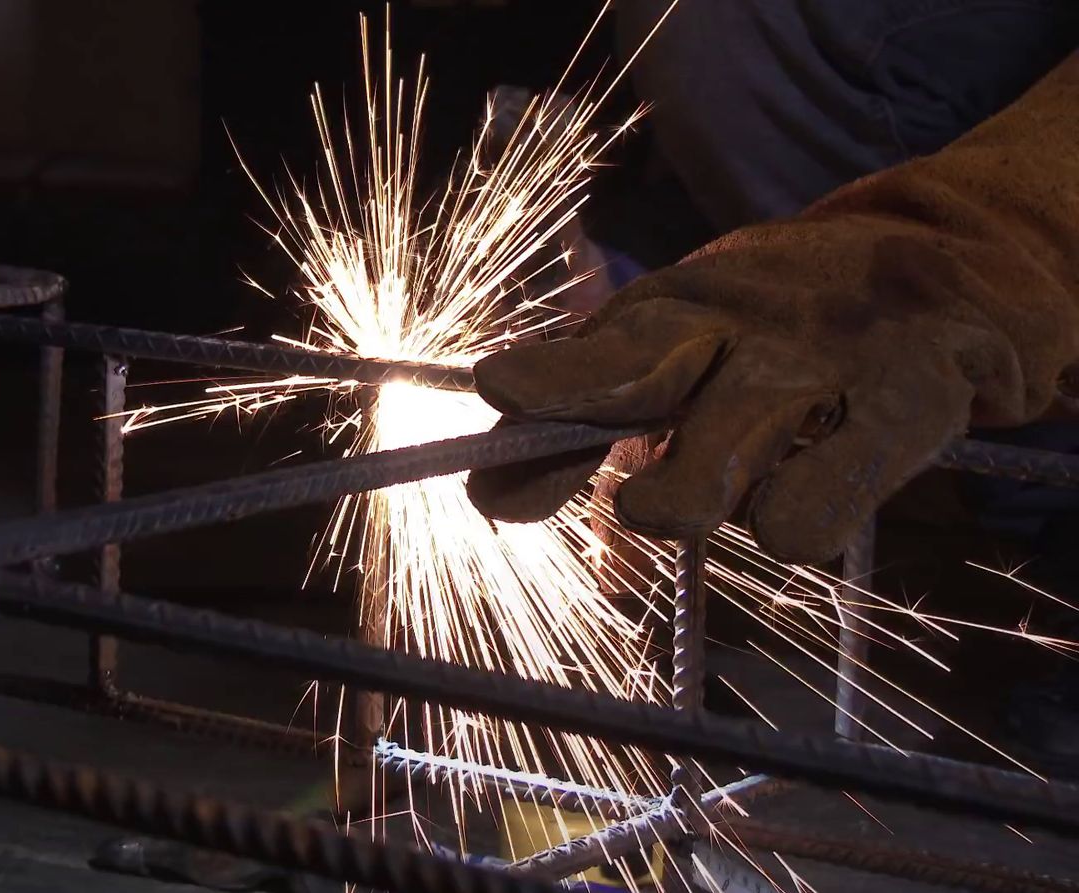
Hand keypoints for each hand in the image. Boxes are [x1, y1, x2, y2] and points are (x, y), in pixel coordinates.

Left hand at [465, 55, 1078, 563]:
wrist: (950, 265)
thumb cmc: (776, 328)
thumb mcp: (680, 343)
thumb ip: (584, 420)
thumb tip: (485, 498)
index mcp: (673, 309)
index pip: (594, 356)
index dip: (545, 383)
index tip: (499, 391)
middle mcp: (737, 330)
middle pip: (644, 385)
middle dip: (600, 430)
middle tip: (630, 498)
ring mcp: (818, 369)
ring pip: (720, 478)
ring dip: (701, 503)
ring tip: (723, 491)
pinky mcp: (902, 411)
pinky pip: (813, 514)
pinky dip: (791, 527)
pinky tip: (799, 503)